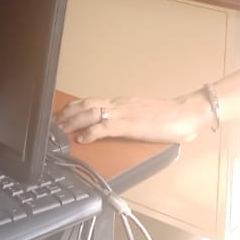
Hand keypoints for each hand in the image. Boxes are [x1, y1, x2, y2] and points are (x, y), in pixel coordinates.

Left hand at [55, 95, 205, 144]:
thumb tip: (123, 125)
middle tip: (53, 123)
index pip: (91, 101)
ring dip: (72, 122)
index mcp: (122, 102)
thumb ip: (131, 117)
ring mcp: (123, 113)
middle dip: (67, 114)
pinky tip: (81, 139)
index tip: (61, 114)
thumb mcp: (144, 114)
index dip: (74, 107)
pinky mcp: (129, 125)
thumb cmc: (170, 116)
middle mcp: (119, 104)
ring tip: (60, 130)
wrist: (186, 113)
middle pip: (85, 105)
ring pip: (89, 113)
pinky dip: (90, 132)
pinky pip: (104, 127)